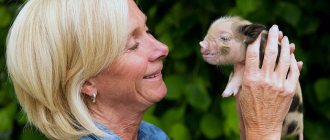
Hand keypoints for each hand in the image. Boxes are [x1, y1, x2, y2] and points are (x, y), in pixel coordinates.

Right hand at [236, 25, 301, 139]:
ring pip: (284, 60)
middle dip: (272, 38)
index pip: (253, 54)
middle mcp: (265, 80)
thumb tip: (242, 58)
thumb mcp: (240, 90)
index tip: (257, 33)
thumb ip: (242, 73)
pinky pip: (294, 71)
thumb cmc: (247, 108)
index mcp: (250, 79)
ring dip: (285, 47)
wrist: (261, 126)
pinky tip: (292, 55)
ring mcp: (279, 85)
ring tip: (285, 39)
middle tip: (274, 29)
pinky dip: (293, 61)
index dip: (255, 41)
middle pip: (270, 53)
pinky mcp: (289, 90)